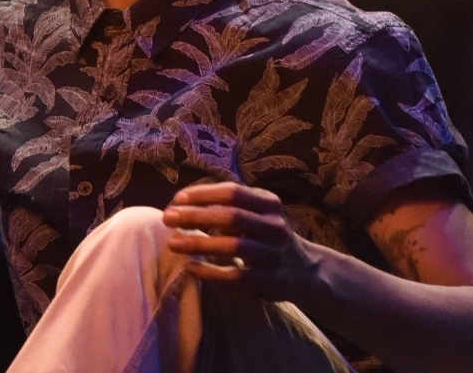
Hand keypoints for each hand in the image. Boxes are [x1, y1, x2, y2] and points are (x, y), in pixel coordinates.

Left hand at [161, 183, 324, 303]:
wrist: (305, 271)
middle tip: (167, 218)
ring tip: (172, 243)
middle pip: (231, 216)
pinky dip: (210, 272)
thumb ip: (229, 207)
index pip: (233, 192)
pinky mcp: (268, 280)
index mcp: (269, 203)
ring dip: (198, 243)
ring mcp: (273, 254)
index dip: (203, 194)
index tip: (177, 199)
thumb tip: (183, 205)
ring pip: (232, 246)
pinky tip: (190, 268)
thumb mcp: (258, 214)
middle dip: (196, 216)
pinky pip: (235, 276)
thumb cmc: (268, 237)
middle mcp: (274, 226)